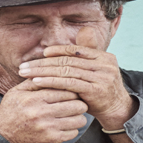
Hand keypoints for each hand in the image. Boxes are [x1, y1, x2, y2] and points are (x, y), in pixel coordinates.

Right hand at [0, 82, 88, 142]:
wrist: (3, 135)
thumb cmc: (11, 110)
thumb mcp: (17, 91)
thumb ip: (33, 80)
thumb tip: (49, 67)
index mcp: (35, 98)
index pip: (65, 90)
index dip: (73, 89)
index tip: (73, 90)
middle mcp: (42, 113)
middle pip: (76, 105)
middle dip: (80, 102)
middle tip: (78, 102)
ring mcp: (48, 128)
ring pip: (78, 120)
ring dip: (79, 116)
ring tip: (74, 114)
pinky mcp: (51, 140)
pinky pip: (73, 133)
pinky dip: (73, 128)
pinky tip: (67, 125)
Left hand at [17, 29, 136, 130]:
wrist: (117, 111)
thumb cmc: (102, 91)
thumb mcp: (96, 72)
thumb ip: (88, 55)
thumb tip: (83, 31)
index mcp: (105, 57)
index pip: (76, 50)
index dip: (58, 50)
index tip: (42, 53)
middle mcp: (105, 64)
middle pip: (68, 60)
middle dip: (44, 63)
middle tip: (25, 65)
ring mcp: (101, 76)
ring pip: (66, 70)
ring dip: (43, 71)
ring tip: (27, 73)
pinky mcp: (95, 89)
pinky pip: (68, 83)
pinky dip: (51, 81)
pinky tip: (38, 81)